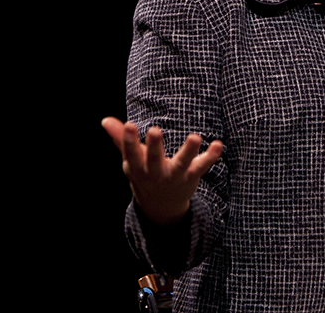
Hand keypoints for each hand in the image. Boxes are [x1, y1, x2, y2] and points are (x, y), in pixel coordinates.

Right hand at [101, 117, 222, 225]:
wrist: (161, 206)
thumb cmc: (144, 174)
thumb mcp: (132, 160)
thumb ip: (121, 140)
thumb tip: (105, 120)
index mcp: (138, 168)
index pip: (131, 154)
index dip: (128, 140)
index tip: (129, 124)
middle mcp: (156, 173)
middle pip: (154, 160)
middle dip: (154, 146)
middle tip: (155, 130)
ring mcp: (175, 176)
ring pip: (182, 164)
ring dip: (188, 151)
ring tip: (195, 137)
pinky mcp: (191, 176)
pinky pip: (202, 166)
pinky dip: (211, 156)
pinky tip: (219, 144)